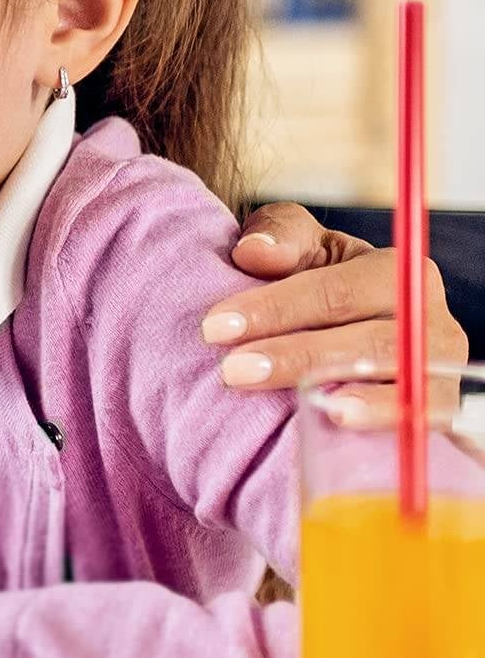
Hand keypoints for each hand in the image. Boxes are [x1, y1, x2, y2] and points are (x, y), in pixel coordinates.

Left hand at [202, 202, 466, 391]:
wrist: (344, 340)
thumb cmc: (316, 287)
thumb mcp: (298, 250)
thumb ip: (278, 237)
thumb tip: (254, 251)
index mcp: (394, 270)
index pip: (337, 290)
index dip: (276, 307)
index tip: (216, 327)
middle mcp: (426, 318)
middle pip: (369, 339)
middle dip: (299, 355)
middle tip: (234, 371)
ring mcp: (440, 366)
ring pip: (400, 378)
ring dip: (346, 390)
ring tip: (304, 402)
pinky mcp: (440, 410)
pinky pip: (422, 416)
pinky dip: (386, 417)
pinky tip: (344, 419)